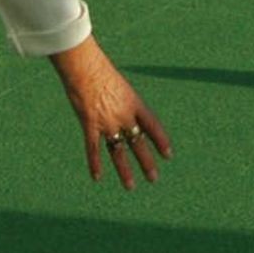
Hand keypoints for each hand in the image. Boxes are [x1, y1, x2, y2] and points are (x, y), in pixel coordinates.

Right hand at [50, 36, 172, 188]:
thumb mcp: (117, 84)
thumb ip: (119, 99)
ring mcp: (108, 122)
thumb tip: (117, 105)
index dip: (161, 141)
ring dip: (125, 170)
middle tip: (153, 178)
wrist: (85, 67)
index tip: (168, 155)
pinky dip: (95, 163)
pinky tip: (97, 177)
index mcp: (134, 103)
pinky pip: (94, 148)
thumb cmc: (98, 69)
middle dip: (146, 162)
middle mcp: (124, 115)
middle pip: (138, 143)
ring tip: (131, 186)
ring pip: (119, 152)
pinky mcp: (90, 124)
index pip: (153, 126)